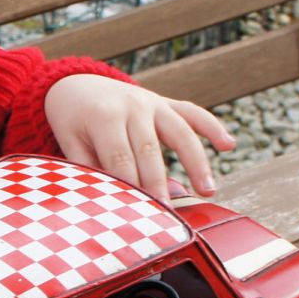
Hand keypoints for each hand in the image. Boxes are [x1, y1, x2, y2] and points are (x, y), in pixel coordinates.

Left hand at [44, 74, 234, 201]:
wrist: (75, 82)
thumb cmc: (73, 121)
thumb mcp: (70, 144)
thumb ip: (94, 171)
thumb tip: (120, 200)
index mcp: (104, 117)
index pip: (121, 158)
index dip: (131, 186)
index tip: (140, 213)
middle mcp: (132, 106)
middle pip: (150, 150)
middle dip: (160, 183)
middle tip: (169, 215)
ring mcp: (152, 102)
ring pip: (180, 131)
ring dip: (196, 162)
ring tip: (208, 190)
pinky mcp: (165, 102)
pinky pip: (192, 112)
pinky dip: (212, 126)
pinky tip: (228, 145)